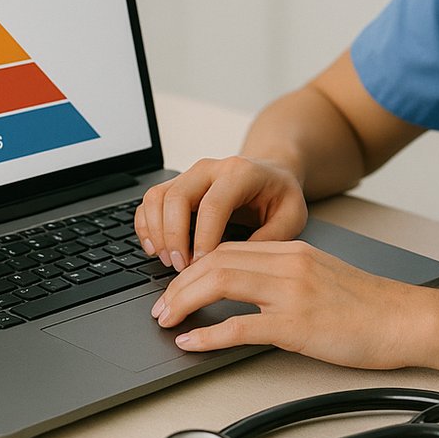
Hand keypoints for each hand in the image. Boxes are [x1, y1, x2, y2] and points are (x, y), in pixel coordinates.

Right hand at [134, 156, 308, 270]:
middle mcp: (210, 169)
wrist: (272, 174)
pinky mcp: (177, 186)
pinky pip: (150, 202)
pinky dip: (147, 226)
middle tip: (182, 268)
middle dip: (174, 237)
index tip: (201, 264)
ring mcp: (190, 175)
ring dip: (157, 233)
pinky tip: (155, 248)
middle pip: (177, 197)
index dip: (203, 237)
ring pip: (157, 197)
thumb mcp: (292, 216)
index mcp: (240, 173)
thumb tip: (240, 264)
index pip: (213, 204)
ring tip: (169, 261)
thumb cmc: (281, 196)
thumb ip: (271, 238)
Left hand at [150, 240, 429, 369]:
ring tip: (166, 320)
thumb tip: (246, 294)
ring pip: (220, 283)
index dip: (192, 266)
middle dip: (178, 283)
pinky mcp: (297, 325)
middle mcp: (288, 264)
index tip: (175, 285)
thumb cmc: (369, 306)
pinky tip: (192, 341)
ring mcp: (291, 293)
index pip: (227, 247)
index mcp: (292, 250)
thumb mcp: (321, 277)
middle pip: (215, 260)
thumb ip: (284, 278)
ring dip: (184, 301)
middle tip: (161, 306)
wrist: (406, 320)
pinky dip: (208, 333)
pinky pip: (240, 326)